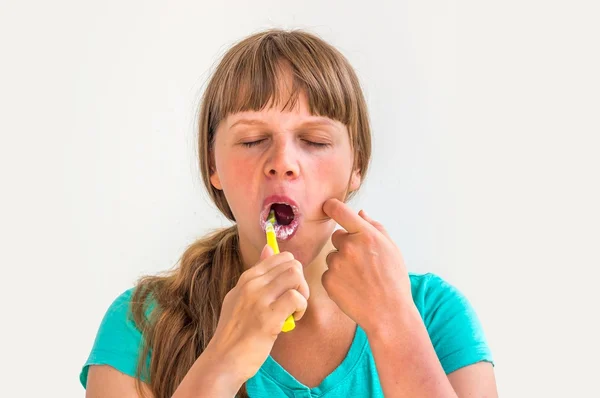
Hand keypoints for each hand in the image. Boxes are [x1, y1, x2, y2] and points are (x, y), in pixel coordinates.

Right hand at [207, 245, 308, 383]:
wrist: (223, 360)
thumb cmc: (235, 332)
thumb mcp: (240, 297)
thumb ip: (257, 275)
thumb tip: (269, 248)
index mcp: (246, 279)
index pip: (278, 257)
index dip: (291, 272)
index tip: (287, 290)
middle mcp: (252, 284)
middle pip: (291, 264)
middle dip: (300, 282)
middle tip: (295, 301)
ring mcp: (259, 299)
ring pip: (296, 276)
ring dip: (303, 293)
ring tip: (294, 309)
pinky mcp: (268, 317)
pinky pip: (295, 298)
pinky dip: (301, 308)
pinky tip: (293, 319)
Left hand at [322, 198, 411, 334]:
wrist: (389, 313)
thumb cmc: (394, 281)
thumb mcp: (392, 249)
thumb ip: (375, 227)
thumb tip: (361, 213)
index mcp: (366, 235)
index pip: (340, 210)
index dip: (331, 206)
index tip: (328, 206)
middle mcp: (348, 246)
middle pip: (337, 237)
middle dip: (346, 245)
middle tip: (362, 263)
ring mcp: (336, 264)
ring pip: (332, 256)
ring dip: (341, 263)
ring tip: (360, 278)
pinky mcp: (328, 280)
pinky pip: (328, 273)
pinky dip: (336, 279)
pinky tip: (352, 288)